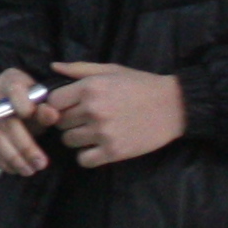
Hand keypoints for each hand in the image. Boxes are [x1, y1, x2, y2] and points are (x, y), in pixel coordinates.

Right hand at [0, 67, 53, 177]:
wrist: (10, 103)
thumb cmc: (33, 103)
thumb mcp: (43, 104)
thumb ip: (47, 110)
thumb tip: (51, 114)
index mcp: (12, 78)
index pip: (14, 90)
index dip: (24, 106)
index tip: (41, 126)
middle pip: (5, 121)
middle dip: (25, 147)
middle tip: (40, 164)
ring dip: (12, 158)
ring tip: (29, 171)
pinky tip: (12, 169)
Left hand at [45, 61, 185, 165]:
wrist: (174, 105)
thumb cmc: (141, 85)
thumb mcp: (111, 70)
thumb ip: (79, 69)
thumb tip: (53, 66)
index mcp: (90, 87)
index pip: (52, 101)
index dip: (58, 104)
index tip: (69, 105)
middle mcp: (93, 110)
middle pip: (59, 122)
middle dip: (68, 120)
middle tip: (84, 118)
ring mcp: (103, 132)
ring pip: (68, 141)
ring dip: (77, 138)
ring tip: (93, 131)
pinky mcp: (114, 152)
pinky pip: (84, 160)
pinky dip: (87, 156)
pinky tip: (98, 147)